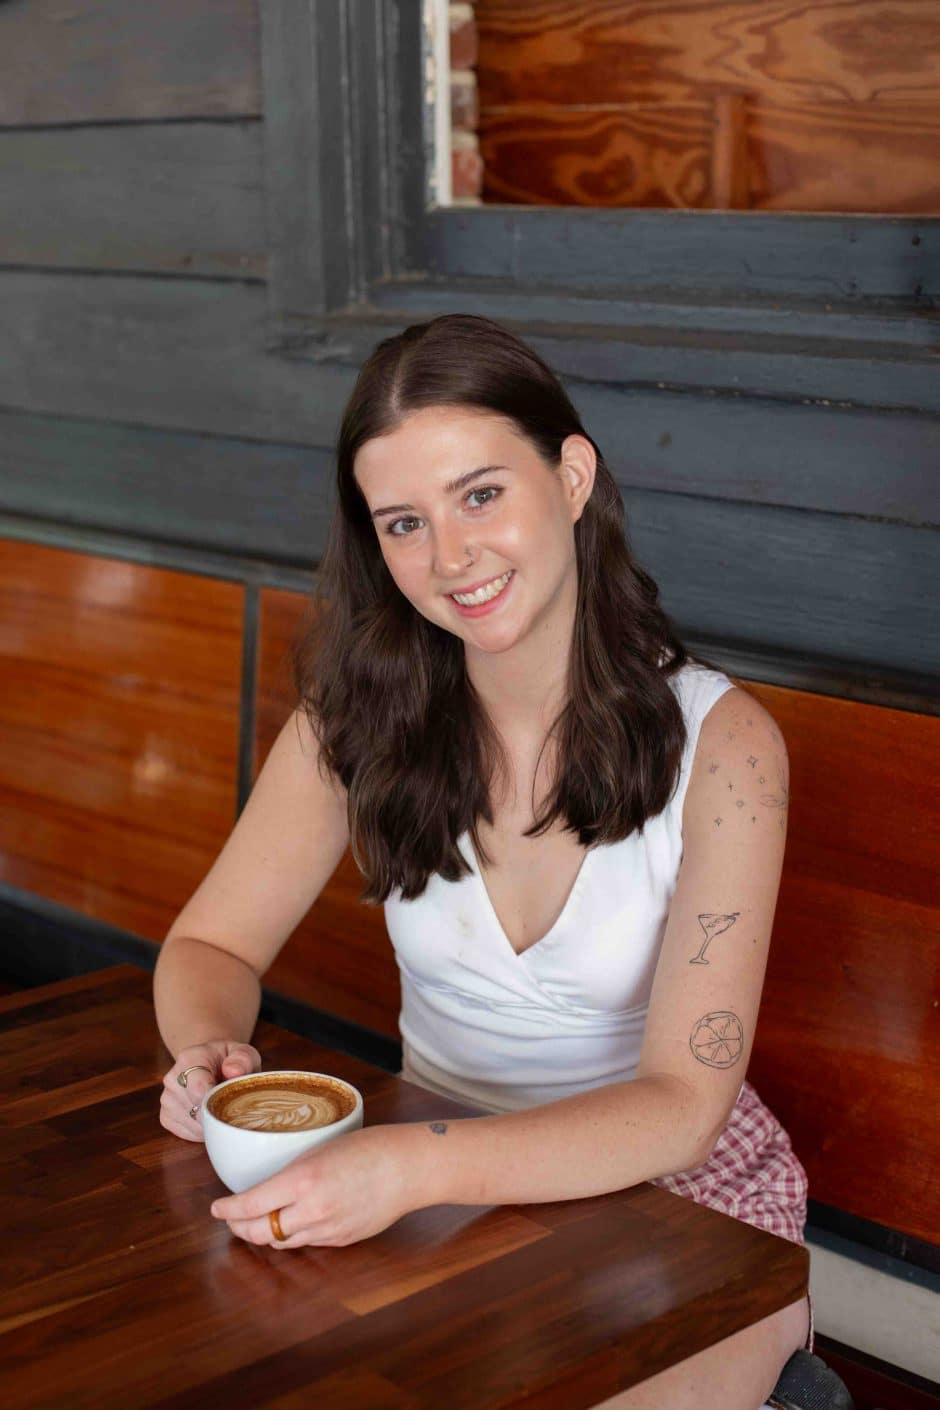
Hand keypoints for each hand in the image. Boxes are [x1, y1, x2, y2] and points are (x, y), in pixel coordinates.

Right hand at [160, 1040, 261, 1141]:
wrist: (211, 1064)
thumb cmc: (229, 1060)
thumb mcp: (242, 1053)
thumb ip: (242, 1059)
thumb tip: (233, 1072)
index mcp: (190, 1058)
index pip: (197, 1087)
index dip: (214, 1102)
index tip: (228, 1108)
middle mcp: (172, 1078)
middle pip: (196, 1109)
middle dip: (217, 1113)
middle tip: (232, 1107)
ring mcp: (167, 1099)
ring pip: (193, 1124)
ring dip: (211, 1123)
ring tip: (221, 1108)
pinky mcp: (166, 1117)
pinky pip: (188, 1132)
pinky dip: (203, 1131)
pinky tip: (210, 1116)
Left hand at [210, 1124, 416, 1246]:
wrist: (408, 1167)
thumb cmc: (369, 1146)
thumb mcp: (322, 1147)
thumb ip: (294, 1172)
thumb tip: (269, 1185)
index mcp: (303, 1179)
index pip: (250, 1205)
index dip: (227, 1210)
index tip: (216, 1207)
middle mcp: (311, 1210)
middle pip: (259, 1233)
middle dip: (239, 1228)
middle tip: (231, 1219)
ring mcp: (327, 1230)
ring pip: (282, 1242)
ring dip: (265, 1234)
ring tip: (257, 1223)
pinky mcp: (342, 1241)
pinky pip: (308, 1243)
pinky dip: (295, 1235)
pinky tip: (294, 1223)